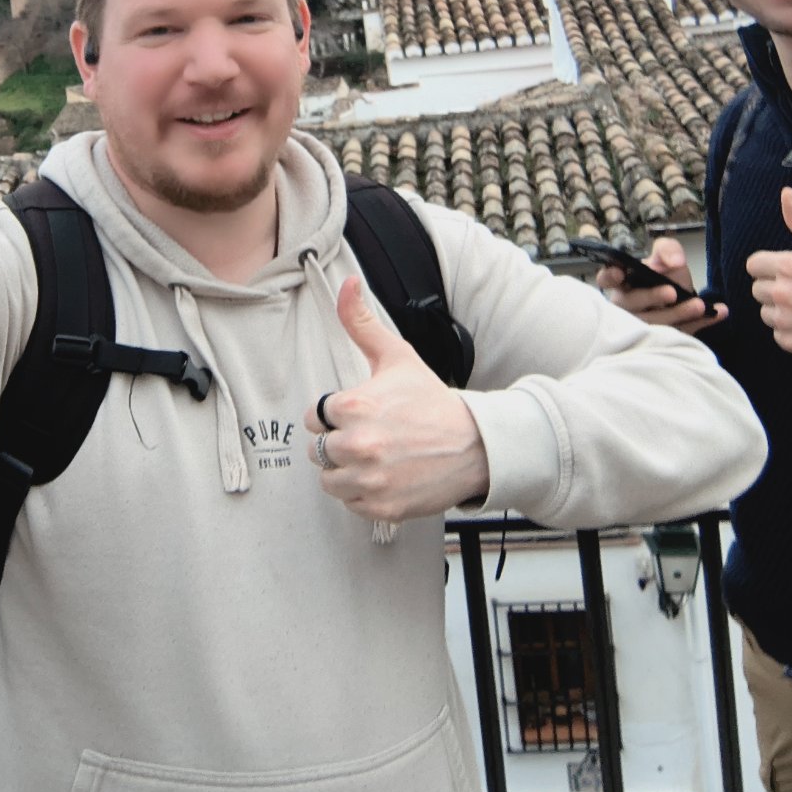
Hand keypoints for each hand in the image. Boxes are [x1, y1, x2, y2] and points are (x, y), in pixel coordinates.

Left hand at [304, 277, 488, 520]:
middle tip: (371, 436)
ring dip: (346, 471)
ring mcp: (370, 481)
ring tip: (376, 458)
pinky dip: (363, 495)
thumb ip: (361, 322)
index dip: (333, 415)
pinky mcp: (382, 508)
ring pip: (330, 480)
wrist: (477, 445)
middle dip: (339, 443)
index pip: (314, 417)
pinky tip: (386, 477)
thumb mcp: (396, 357)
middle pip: (319, 450)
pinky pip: (351, 504)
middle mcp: (358, 446)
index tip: (359, 414)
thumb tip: (347, 283)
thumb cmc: (432, 400)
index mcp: (354, 407)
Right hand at [596, 238, 726, 334]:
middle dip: (652, 298)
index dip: (609, 277)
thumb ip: (667, 249)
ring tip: (700, 305)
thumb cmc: (663, 278)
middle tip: (672, 292)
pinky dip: (701, 324)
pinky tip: (719, 313)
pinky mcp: (663, 342)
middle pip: (632, 306)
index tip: (620, 273)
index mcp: (622, 284)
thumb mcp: (665, 258)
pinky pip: (681, 335)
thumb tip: (675, 262)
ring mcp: (642, 329)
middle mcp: (626, 309)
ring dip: (678, 315)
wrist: (681, 300)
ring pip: (654, 326)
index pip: (606, 280)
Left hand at [745, 188, 791, 361]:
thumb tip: (786, 193)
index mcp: (790, 267)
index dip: (769, 267)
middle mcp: (784, 294)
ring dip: (782, 311)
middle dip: (776, 288)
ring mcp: (787, 321)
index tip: (787, 271)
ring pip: (766, 313)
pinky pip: (778, 335)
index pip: (754, 265)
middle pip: (758, 289)